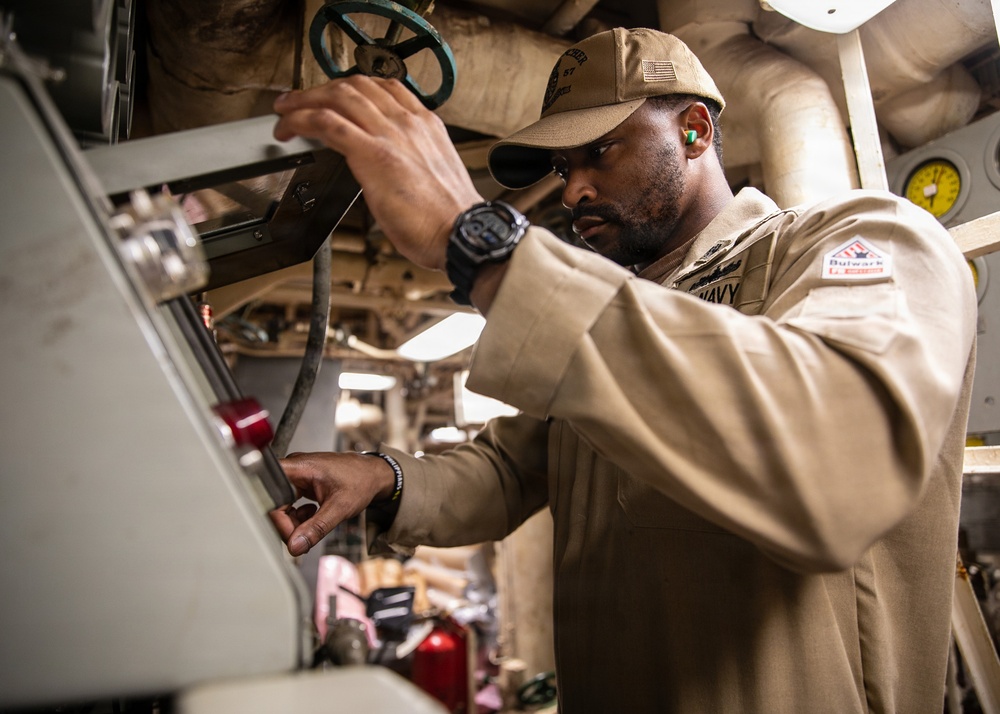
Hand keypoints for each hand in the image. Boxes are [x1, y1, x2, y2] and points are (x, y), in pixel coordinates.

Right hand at [269, 451, 395, 555]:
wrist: (373, 475)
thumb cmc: (360, 481)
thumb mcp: (339, 508)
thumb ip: (316, 528)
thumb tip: (296, 546)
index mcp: (299, 467)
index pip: (270, 494)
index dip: (276, 518)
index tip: (291, 536)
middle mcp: (293, 469)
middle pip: (273, 502)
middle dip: (286, 524)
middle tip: (301, 538)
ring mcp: (295, 476)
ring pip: (280, 506)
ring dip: (294, 522)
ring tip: (312, 525)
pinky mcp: (299, 484)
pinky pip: (289, 505)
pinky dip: (299, 517)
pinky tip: (313, 515)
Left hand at [272, 75, 484, 271]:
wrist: (462, 233)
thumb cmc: (450, 218)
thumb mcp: (436, 174)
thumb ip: (413, 161)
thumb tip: (392, 169)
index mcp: (426, 125)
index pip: (384, 87)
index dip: (352, 87)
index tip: (336, 97)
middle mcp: (408, 122)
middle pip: (355, 85)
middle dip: (321, 89)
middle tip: (299, 101)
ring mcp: (390, 135)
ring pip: (337, 97)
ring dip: (304, 100)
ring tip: (286, 111)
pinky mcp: (372, 155)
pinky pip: (327, 123)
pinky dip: (301, 120)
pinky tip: (289, 129)